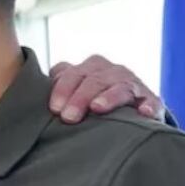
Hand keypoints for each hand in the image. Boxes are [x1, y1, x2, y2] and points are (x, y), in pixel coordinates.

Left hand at [48, 54, 164, 123]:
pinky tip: (143, 113)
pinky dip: (148, 106)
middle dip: (79, 97)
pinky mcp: (152, 101)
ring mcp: (133, 85)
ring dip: (109, 97)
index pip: (72, 73)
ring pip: (120, 87)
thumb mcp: (75, 92)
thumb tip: (32, 91)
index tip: (54, 108)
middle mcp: (112, 72)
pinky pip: (152, 102)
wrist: (133, 112)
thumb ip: (58, 86)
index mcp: (90, 68)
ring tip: (97, 107)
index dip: (62, 88)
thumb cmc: (93, 102)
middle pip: (93, 80)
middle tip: (68, 117)